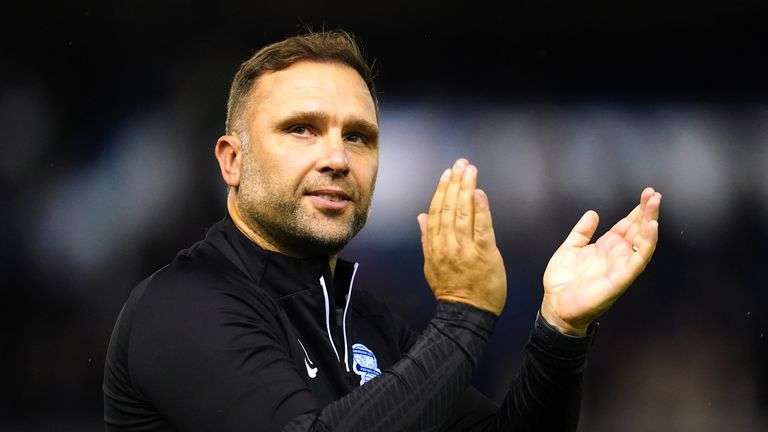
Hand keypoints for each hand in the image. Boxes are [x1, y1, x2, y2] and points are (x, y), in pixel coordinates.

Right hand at [417, 159, 506, 315]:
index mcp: (434, 246)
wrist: (466, 314)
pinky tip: (479, 193)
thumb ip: (427, 238)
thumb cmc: (451, 289)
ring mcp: (465, 250)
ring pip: (462, 214)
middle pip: (448, 208)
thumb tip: (421, 216)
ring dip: (466, 189)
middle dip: (454, 183)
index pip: (436, 213)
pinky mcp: (484, 255)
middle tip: (460, 164)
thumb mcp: (431, 264)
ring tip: (469, 171)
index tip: (446, 174)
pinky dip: (480, 210)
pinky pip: (481, 228)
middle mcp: (447, 245)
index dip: (440, 191)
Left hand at [541, 187, 661, 334]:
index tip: (647, 193)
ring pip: (643, 241)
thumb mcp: (570, 248)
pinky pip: (639, 259)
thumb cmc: (563, 281)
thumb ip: (582, 231)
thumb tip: (593, 213)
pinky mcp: (622, 277)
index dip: (637, 210)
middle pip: (638, 229)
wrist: (556, 304)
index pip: (628, 224)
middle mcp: (618, 254)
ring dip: (651, 222)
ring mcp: (622, 265)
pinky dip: (648, 243)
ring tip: (655, 203)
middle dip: (648, 211)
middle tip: (655, 193)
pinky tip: (652, 227)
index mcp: (607, 246)